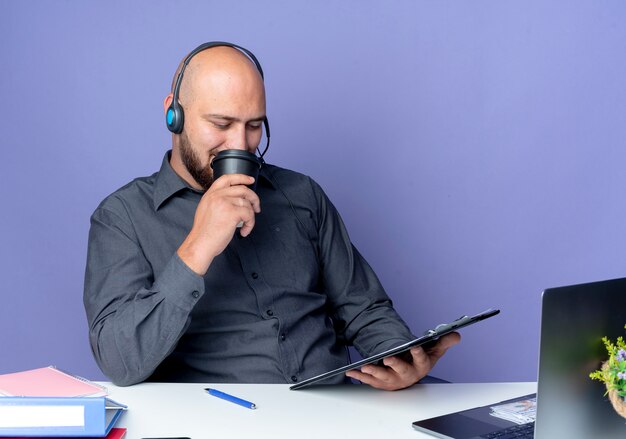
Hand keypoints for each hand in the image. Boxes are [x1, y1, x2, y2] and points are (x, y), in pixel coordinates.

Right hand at [177, 174, 260, 274]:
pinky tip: (244, 231)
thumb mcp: (206, 210)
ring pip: (247, 203)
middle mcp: (217, 196)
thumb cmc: (204, 233)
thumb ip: (218, 201)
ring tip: (246, 226)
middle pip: (242, 189)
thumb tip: (236, 201)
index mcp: (210, 194)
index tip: (250, 180)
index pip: (227, 178)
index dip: (241, 177)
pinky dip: (250, 224)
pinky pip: (249, 214)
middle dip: (254, 198)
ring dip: (251, 216)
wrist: (200, 244)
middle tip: (257, 207)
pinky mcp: (232, 212)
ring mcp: (224, 203)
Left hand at [345, 332, 460, 390]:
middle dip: (395, 365)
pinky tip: (352, 371)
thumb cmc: (422, 359)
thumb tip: (456, 333)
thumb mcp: (434, 349)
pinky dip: (360, 376)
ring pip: (385, 378)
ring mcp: (394, 380)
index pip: (421, 360)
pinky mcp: (382, 383)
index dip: (418, 353)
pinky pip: (370, 380)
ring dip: (375, 373)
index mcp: (421, 366)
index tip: (414, 346)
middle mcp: (407, 375)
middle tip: (388, 358)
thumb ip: (444, 341)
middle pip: (402, 371)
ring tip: (366, 366)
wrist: (411, 372)